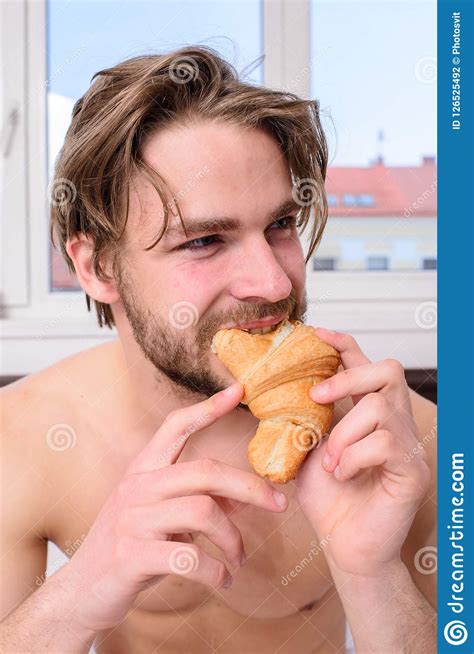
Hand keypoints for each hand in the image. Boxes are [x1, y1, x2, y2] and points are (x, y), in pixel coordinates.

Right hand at [65, 382, 287, 632]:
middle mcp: (136, 487)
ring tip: (239, 559)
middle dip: (250, 487)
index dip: (207, 408)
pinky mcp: (132, 556)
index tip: (238, 391)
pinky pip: (190, 558)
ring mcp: (133, 520)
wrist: (83, 590)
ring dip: (233, 539)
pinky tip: (222, 580)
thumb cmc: (132, 547)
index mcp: (143, 471)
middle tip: (279, 505)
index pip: (175, 427)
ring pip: (203, 512)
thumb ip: (200, 502)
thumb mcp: (163, 517)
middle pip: (205, 471)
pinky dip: (216, 572)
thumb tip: (248, 497)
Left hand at [296, 328, 430, 576]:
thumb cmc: (327, 497)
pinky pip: (385, 443)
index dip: (344, 344)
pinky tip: (344, 474)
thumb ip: (304, 417)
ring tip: (330, 460)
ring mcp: (409, 445)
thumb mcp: (308, 448)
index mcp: (370, 413)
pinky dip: (354, 456)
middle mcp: (395, 422)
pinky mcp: (414, 470)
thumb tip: (278, 385)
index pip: (366, 364)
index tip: (316, 334)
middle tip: (316, 395)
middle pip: (387, 369)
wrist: (343, 545)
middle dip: (347, 377)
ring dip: (343, 432)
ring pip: (379, 407)